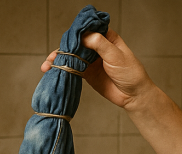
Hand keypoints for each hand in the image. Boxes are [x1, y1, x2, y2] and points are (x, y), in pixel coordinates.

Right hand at [41, 29, 155, 110]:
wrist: (133, 96)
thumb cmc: (131, 73)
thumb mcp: (116, 55)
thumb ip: (99, 44)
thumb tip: (83, 36)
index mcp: (106, 37)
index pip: (87, 29)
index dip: (76, 32)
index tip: (67, 39)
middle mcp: (96, 46)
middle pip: (75, 43)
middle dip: (62, 48)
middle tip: (54, 56)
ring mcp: (90, 60)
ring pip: (70, 56)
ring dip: (58, 59)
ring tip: (47, 66)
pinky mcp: (86, 73)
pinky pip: (71, 69)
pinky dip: (61, 69)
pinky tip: (52, 71)